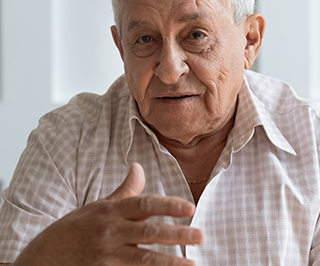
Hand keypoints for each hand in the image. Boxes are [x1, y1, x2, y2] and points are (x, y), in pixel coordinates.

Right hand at [13, 163, 203, 265]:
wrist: (45, 256)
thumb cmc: (77, 227)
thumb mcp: (100, 205)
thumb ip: (125, 189)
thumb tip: (138, 167)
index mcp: (111, 211)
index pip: (144, 204)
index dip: (168, 205)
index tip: (189, 207)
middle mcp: (110, 231)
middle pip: (149, 232)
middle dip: (177, 234)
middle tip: (200, 235)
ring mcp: (106, 256)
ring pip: (144, 259)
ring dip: (169, 262)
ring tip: (192, 264)